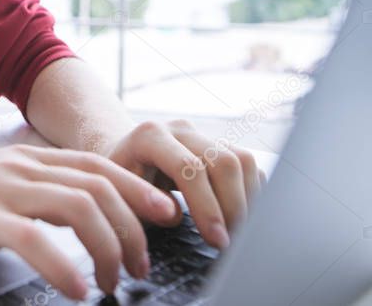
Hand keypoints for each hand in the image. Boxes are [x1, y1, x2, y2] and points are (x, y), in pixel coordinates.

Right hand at [0, 143, 178, 299]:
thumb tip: (75, 215)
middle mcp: (20, 167)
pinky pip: (35, 238)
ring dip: (108, 248)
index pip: (98, 165)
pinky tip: (77, 288)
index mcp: (26, 158)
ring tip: (114, 281)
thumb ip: (32, 190)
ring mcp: (0, 189)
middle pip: (99, 186)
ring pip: (79, 208)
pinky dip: (65, 265)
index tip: (164, 213)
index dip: (137, 187)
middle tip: (142, 262)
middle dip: (133, 226)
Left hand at [107, 119, 266, 248]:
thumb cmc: (119, 184)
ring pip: (242, 160)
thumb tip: (177, 215)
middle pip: (223, 161)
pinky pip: (247, 164)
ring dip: (247, 200)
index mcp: (149, 136)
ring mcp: (201, 134)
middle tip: (231, 242)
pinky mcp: (217, 143)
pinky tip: (243, 216)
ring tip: (239, 232)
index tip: (217, 240)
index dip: (206, 206)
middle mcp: (179, 129)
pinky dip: (252, 191)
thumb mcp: (120, 196)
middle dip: (233, 207)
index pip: (188, 168)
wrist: (121, 160)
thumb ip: (143, 206)